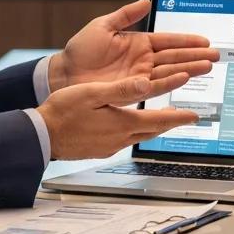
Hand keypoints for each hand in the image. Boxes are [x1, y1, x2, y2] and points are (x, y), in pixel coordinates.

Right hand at [35, 76, 201, 159]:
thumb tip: (147, 84)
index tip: (194, 115)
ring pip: (140, 136)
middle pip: (153, 131)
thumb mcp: (93, 94)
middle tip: (184, 116)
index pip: (159, 121)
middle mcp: (119, 138)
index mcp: (122, 124)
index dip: (179, 117)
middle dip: (171, 122)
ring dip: (154, 127)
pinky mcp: (99, 149)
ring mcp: (109, 146)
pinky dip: (136, 131)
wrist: (39, 136)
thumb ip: (122, 89)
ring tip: (163, 119)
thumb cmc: (62, 112)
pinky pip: (125, 140)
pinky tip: (131, 126)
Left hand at [48, 0, 217, 92]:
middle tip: (215, 56)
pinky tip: (185, 78)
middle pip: (175, 56)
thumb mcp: (103, 26)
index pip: (168, 40)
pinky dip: (171, 82)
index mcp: (139, 44)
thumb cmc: (80, 51)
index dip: (187, 40)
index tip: (204, 41)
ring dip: (190, 68)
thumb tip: (145, 1)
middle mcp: (143, 61)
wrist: (63, 74)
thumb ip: (126, 15)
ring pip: (170, 71)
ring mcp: (139, 76)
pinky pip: (156, 85)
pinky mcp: (132, 90)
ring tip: (208, 66)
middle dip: (196, 55)